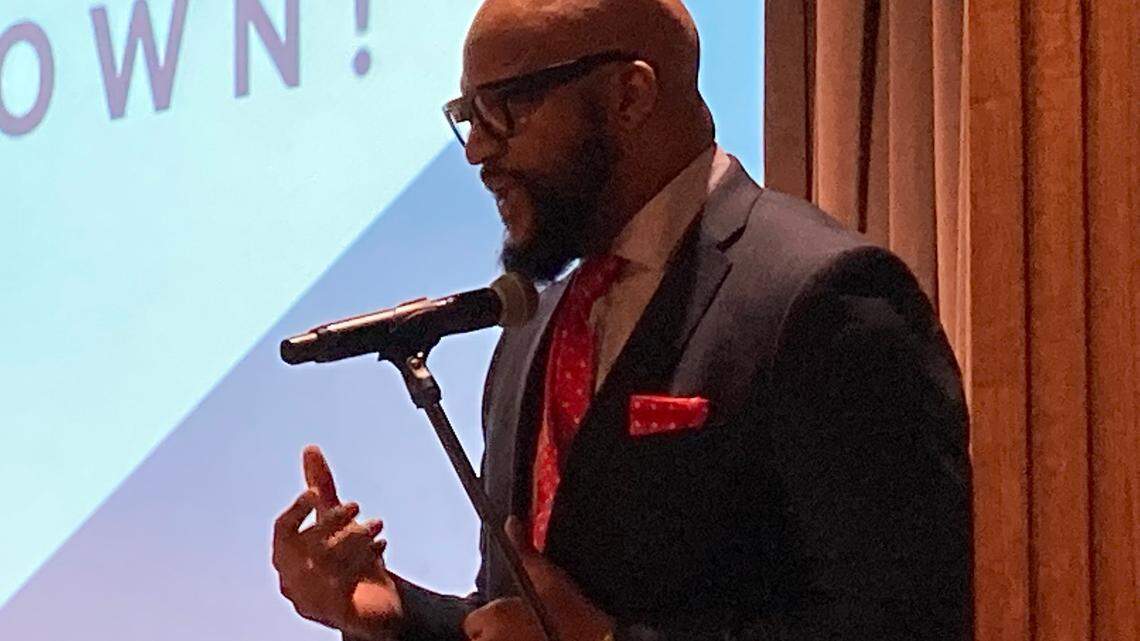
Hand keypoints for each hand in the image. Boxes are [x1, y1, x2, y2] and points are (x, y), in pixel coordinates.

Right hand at [273, 445, 403, 637]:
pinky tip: (381, 545)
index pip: (282, 531)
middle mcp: (293, 581)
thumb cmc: (350, 561)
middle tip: (356, 505)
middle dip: (332, 521)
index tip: (314, 493)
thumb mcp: (337, 521)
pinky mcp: (336, 614)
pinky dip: (364, 560)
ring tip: (376, 524)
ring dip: (354, 538)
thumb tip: (310, 448)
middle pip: (305, 546)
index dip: (296, 511)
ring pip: (327, 564)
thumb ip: (322, 487)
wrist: (376, 608)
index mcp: (287, 557)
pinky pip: (345, 586)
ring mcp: (312, 602)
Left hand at [462, 516, 613, 640]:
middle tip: (524, 625)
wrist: (598, 638)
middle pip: (481, 638)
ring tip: (531, 635)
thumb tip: (512, 524)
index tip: (511, 613)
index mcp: (495, 616)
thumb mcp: (545, 574)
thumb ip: (522, 549)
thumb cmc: (572, 612)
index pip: (473, 621)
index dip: (491, 616)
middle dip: (497, 633)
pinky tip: (535, 639)